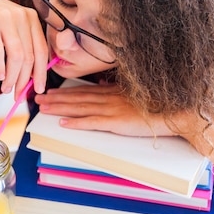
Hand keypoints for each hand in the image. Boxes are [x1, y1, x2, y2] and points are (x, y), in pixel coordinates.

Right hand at [0, 0, 48, 95]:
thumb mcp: (12, 27)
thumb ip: (24, 45)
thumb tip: (33, 77)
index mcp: (31, 18)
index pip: (42, 50)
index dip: (41, 73)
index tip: (38, 89)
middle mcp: (21, 15)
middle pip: (29, 56)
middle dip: (24, 80)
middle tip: (18, 95)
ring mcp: (6, 17)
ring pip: (16, 55)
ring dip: (12, 76)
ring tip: (6, 89)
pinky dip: (0, 66)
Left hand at [35, 83, 175, 136]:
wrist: (175, 111)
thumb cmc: (161, 104)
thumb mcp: (137, 94)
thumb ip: (120, 93)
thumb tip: (106, 88)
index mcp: (114, 92)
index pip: (84, 91)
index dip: (65, 91)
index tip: (51, 91)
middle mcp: (109, 98)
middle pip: (77, 98)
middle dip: (56, 98)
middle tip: (38, 98)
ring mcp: (112, 109)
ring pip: (80, 108)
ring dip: (60, 108)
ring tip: (44, 108)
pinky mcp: (116, 122)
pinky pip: (92, 123)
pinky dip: (76, 123)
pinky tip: (63, 124)